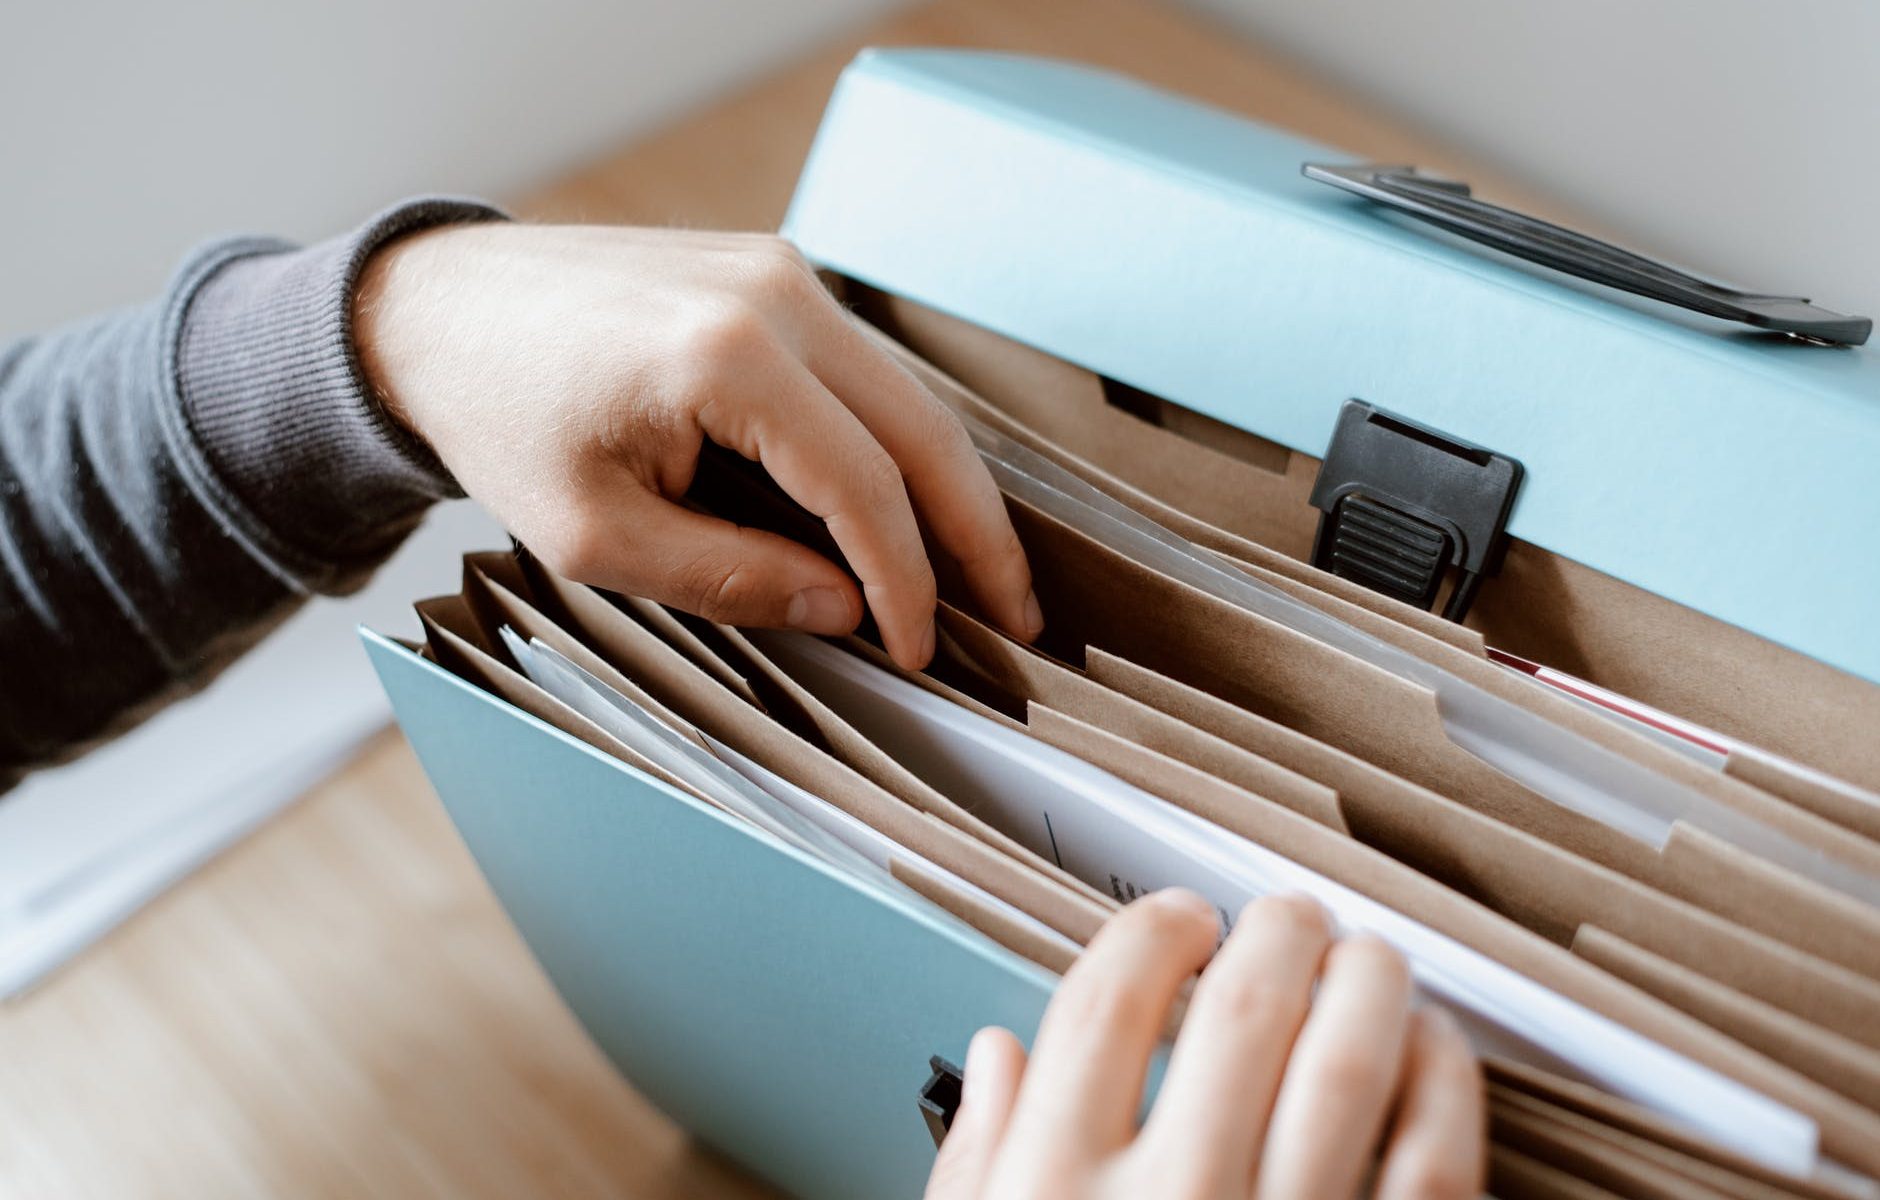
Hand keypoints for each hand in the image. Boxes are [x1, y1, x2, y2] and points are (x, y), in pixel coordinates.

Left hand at [353, 223, 1041, 668]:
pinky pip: (863, 370)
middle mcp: (775, 294)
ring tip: (984, 573)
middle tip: (1019, 617)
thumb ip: (733, 576)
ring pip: (908, 396)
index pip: (864, 486)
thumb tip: (846, 608)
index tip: (920, 648)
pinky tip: (913, 504)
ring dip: (950, 488)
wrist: (433, 310)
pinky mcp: (771, 274)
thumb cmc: (499, 419)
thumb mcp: (597, 535)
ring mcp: (780, 271)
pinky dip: (898, 443)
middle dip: (978, 534)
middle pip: (923, 430)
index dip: (906, 581)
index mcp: (727, 356)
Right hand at [927, 891, 1484, 1199]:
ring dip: (1367, 984)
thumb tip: (998, 1057)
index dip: (1152, 931)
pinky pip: (1431, 1161)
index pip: (1106, 1002)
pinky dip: (1442, 1085)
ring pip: (1348, 1064)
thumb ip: (979, 1163)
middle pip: (1242, 1008)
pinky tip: (1430, 1051)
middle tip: (1290, 919)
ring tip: (1366, 958)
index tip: (1179, 918)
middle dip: (1278, 934)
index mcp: (1054, 1187)